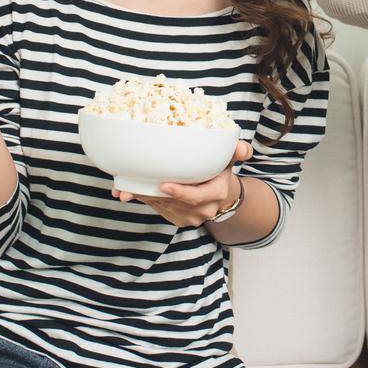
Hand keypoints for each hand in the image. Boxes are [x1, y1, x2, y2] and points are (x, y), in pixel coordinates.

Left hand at [116, 139, 253, 227]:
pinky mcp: (178, 219)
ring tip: (124, 187)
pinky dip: (144, 200)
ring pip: (162, 207)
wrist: (220, 195)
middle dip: (152, 195)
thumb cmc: (220, 171)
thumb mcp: (230, 159)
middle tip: (131, 188)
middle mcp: (203, 209)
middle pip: (174, 204)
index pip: (197, 197)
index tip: (163, 185)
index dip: (180, 193)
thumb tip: (243, 148)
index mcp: (217, 193)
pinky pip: (158, 210)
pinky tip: (131, 191)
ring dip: (143, 197)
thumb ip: (237, 152)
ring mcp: (190, 217)